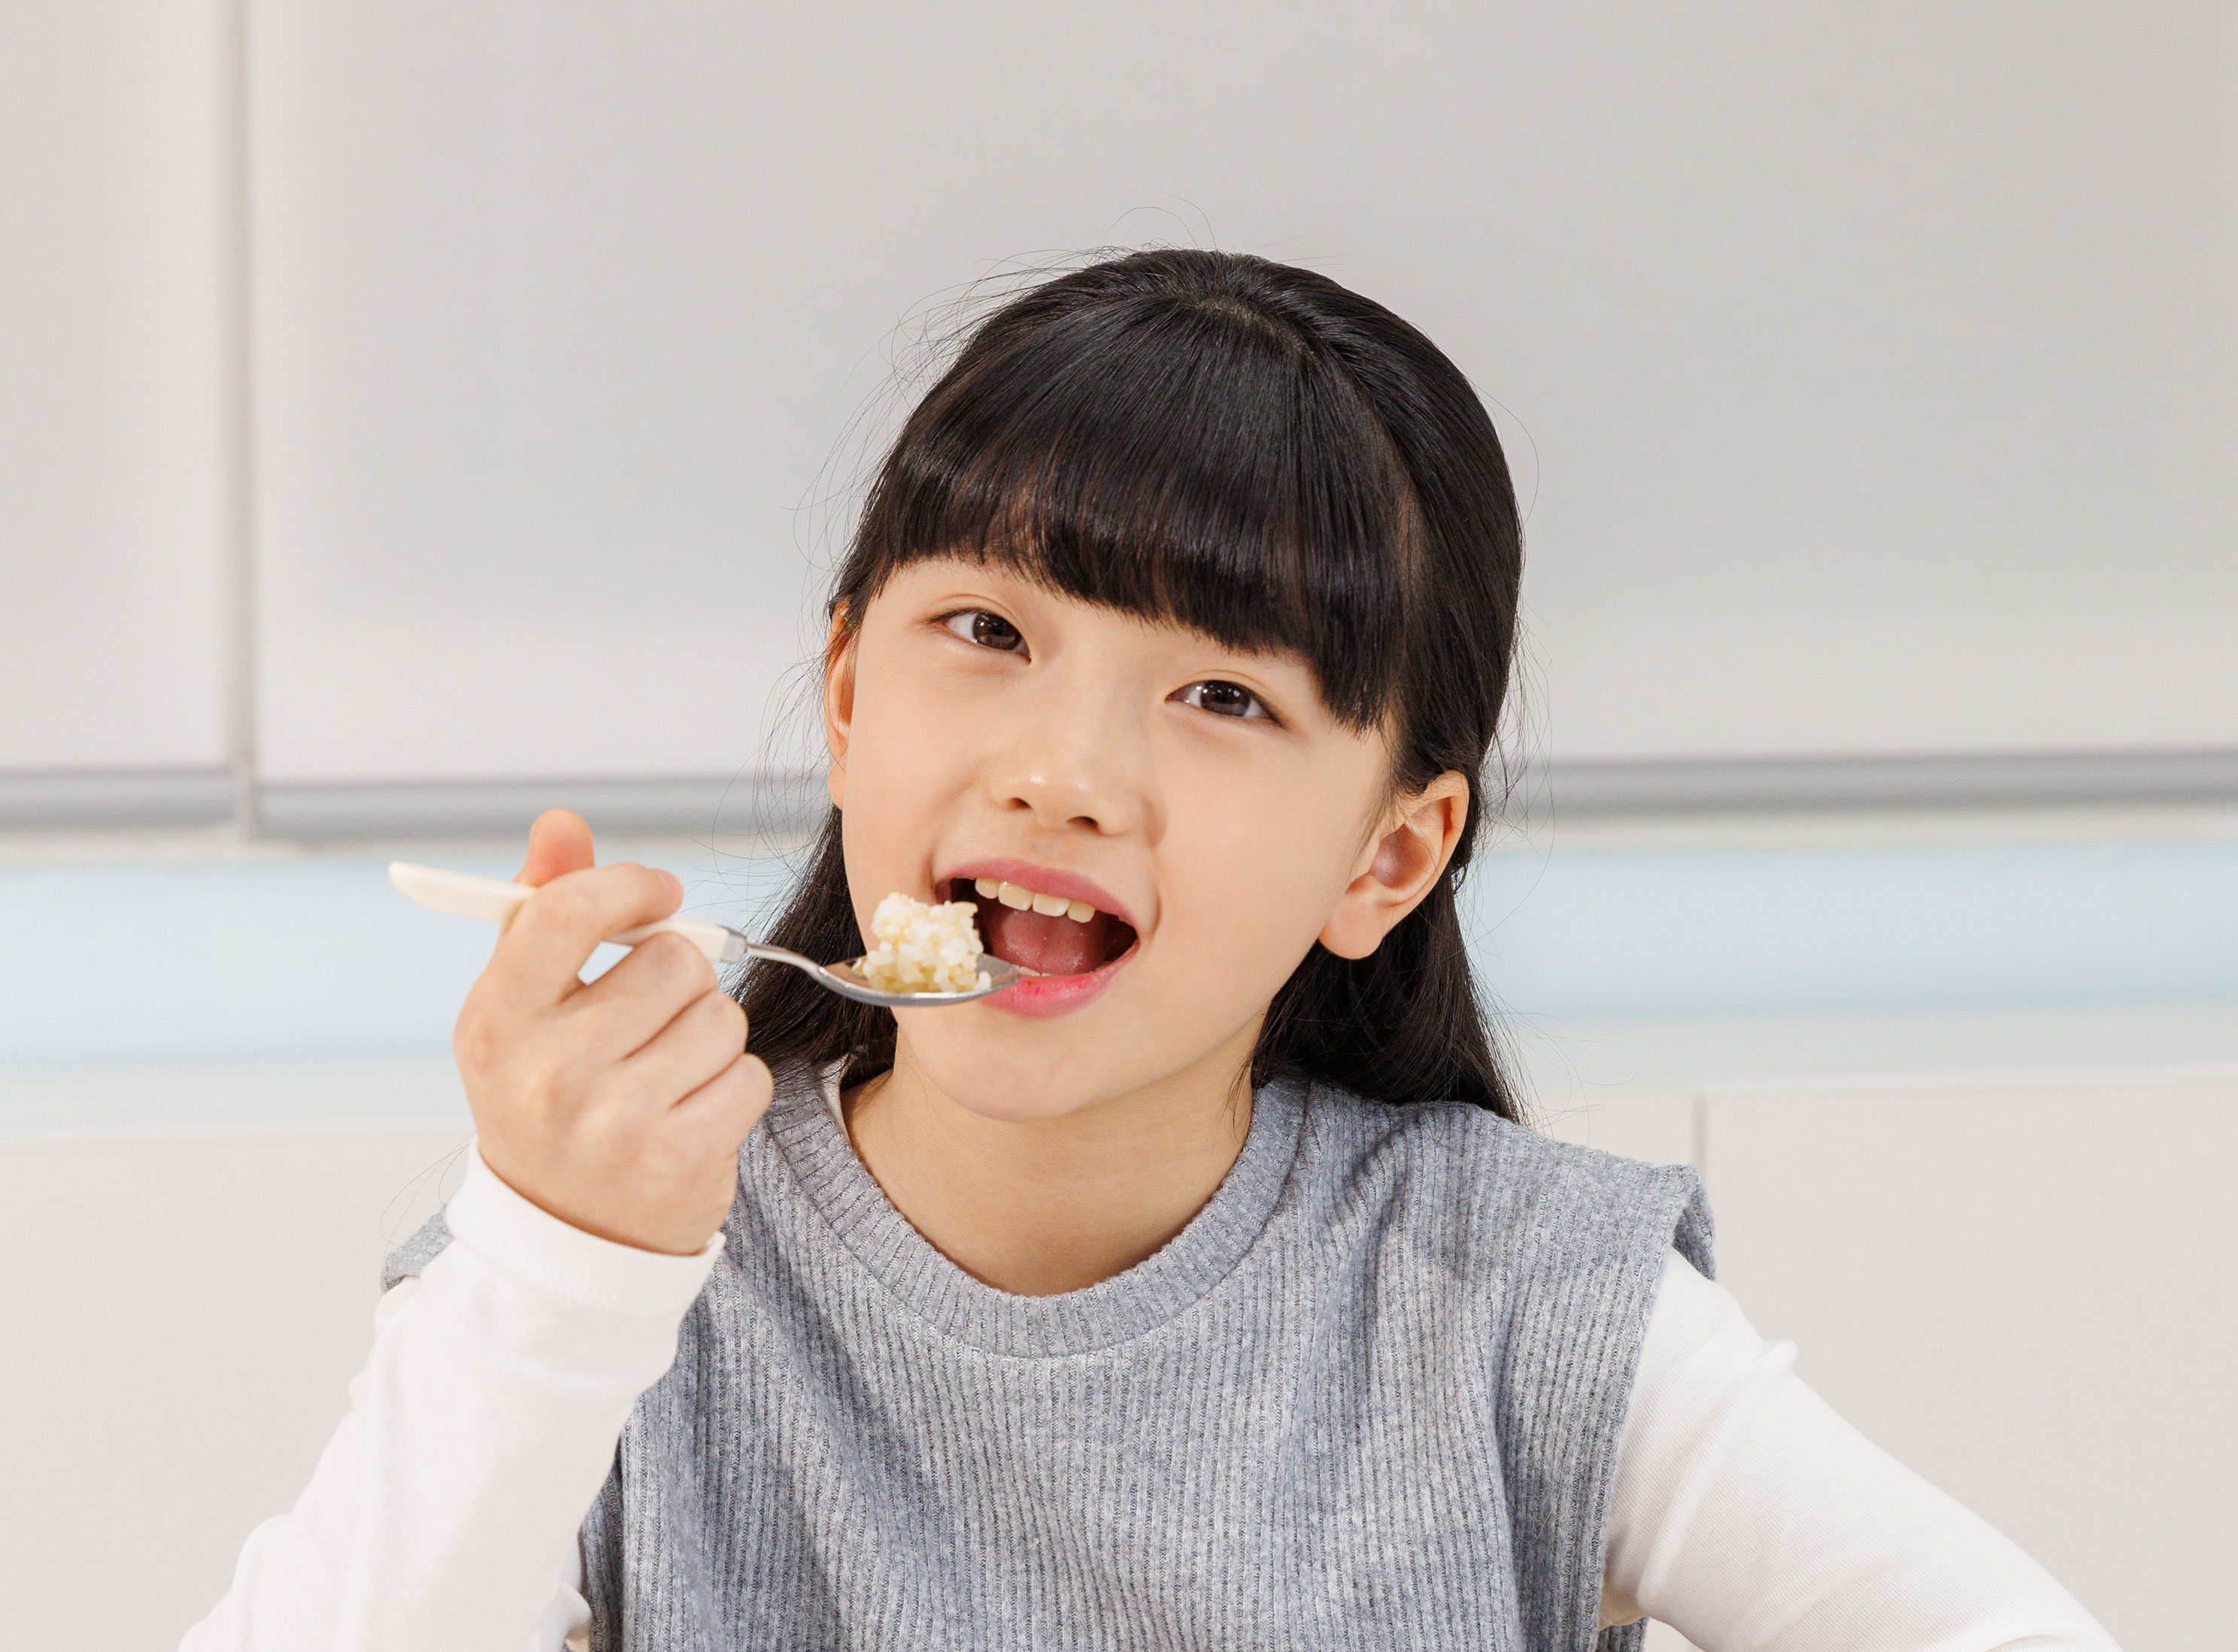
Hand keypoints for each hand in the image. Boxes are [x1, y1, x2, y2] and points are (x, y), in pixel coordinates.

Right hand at [451, 808, 773, 1254]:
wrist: (566, 1232)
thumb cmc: (549, 1096)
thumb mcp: (523, 1007)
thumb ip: (544, 907)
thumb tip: (562, 822)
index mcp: (495, 1022)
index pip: (569, 911)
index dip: (630, 885)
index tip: (660, 893)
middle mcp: (547, 1073)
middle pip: (674, 959)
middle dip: (679, 978)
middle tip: (647, 1021)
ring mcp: (613, 1121)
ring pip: (721, 1016)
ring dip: (710, 1034)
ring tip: (667, 1071)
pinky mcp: (678, 1158)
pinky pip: (749, 1075)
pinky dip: (734, 1087)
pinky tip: (691, 1111)